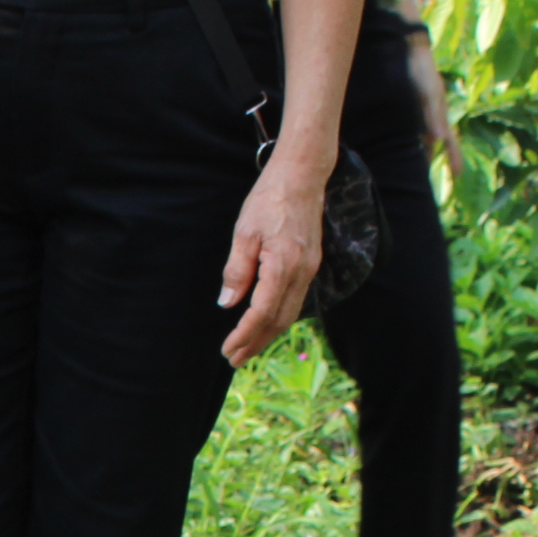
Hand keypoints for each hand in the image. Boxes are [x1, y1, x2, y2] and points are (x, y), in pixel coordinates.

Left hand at [218, 160, 325, 367]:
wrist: (302, 176)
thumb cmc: (269, 200)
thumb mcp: (244, 233)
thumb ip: (237, 271)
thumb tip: (228, 304)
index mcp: (283, 265)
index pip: (261, 313)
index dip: (244, 335)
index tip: (227, 350)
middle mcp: (301, 272)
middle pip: (278, 321)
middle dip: (256, 343)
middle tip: (235, 360)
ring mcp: (309, 269)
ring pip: (290, 314)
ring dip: (268, 335)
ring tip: (248, 349)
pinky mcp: (310, 264)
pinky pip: (296, 300)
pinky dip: (279, 318)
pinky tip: (266, 324)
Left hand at [407, 32, 464, 182]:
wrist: (406, 47)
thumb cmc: (421, 70)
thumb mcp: (429, 93)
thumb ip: (434, 115)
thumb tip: (441, 138)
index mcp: (439, 114)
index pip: (450, 141)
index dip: (455, 157)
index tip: (458, 175)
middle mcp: (428, 115)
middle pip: (431, 143)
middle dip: (427, 160)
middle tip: (423, 182)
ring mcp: (416, 111)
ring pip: (416, 137)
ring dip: (413, 152)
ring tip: (404, 170)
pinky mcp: (402, 107)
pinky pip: (404, 128)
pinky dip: (400, 139)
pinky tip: (388, 148)